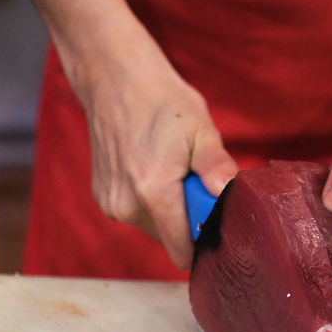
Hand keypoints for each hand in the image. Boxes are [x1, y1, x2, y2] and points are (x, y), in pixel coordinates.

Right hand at [82, 67, 237, 268]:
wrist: (114, 79)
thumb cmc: (161, 102)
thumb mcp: (201, 130)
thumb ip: (217, 166)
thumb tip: (228, 191)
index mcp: (153, 193)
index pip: (182, 252)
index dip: (204, 242)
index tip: (212, 218)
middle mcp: (126, 205)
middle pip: (170, 240)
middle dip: (188, 218)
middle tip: (191, 180)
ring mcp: (111, 203)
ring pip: (155, 228)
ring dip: (169, 209)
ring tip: (170, 171)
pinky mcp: (103, 198)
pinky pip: (138, 214)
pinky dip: (150, 200)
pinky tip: (151, 168)